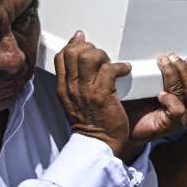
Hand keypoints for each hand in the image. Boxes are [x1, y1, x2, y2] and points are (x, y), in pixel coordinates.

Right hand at [55, 31, 131, 154]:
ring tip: (111, 64)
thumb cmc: (89, 125)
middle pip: (73, 52)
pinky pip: (110, 70)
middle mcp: (72, 87)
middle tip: (101, 57)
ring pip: (90, 57)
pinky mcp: (103, 96)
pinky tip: (126, 70)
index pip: (61, 57)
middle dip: (90, 48)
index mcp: (63, 89)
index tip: (84, 41)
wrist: (97, 146)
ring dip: (103, 56)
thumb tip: (78, 66)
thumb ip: (73, 84)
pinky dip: (120, 66)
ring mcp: (87, 91)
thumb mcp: (72, 103)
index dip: (73, 44)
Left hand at [122, 53, 186, 145]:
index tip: (186, 57)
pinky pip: (177, 109)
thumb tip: (166, 53)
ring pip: (185, 92)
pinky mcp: (170, 125)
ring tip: (163, 63)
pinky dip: (169, 98)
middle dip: (182, 67)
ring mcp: (181, 119)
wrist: (127, 125)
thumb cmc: (141, 103)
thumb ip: (165, 73)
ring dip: (173, 74)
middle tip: (170, 57)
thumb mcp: (156, 85)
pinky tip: (159, 93)